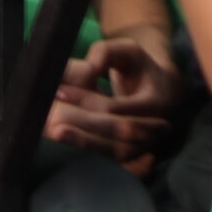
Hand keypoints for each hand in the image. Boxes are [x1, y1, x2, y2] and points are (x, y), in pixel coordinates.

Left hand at [43, 35, 176, 161]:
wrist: (162, 94)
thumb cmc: (140, 68)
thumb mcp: (129, 50)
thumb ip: (108, 52)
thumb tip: (90, 68)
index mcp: (156, 102)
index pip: (115, 107)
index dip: (86, 100)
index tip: (59, 90)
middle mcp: (154, 130)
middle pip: (113, 135)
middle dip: (79, 126)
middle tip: (49, 115)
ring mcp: (144, 147)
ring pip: (112, 153)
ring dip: (80, 143)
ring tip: (53, 131)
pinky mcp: (132, 157)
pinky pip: (109, 160)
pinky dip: (86, 152)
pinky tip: (64, 142)